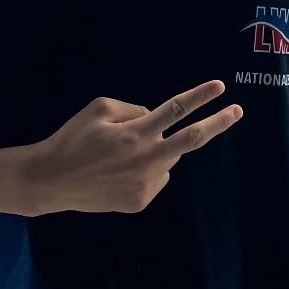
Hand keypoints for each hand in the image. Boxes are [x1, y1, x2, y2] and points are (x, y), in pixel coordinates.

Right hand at [28, 80, 241, 215]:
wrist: (51, 181)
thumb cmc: (72, 139)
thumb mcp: (98, 109)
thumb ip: (133, 109)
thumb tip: (154, 118)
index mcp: (136, 133)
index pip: (175, 109)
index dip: (199, 96)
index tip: (220, 87)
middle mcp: (146, 159)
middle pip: (192, 139)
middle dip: (218, 123)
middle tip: (237, 112)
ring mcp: (146, 184)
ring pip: (167, 159)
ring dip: (156, 149)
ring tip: (122, 154)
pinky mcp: (140, 201)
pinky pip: (156, 178)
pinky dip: (147, 169)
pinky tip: (119, 172)